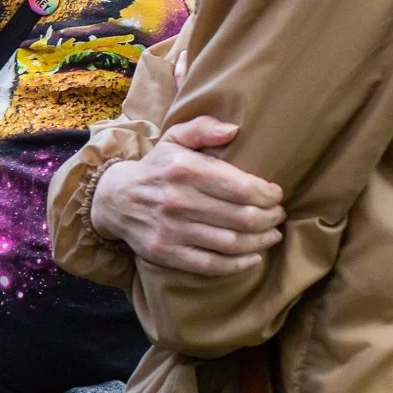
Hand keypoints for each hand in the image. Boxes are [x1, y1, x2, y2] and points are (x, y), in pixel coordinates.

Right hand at [90, 116, 284, 276]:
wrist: (114, 200)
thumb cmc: (156, 168)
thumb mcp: (174, 139)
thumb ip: (203, 128)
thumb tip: (234, 130)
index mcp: (184, 169)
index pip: (241, 187)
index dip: (268, 194)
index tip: (276, 195)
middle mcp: (178, 200)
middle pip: (242, 216)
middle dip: (270, 217)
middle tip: (277, 215)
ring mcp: (171, 230)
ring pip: (232, 242)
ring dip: (261, 241)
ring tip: (272, 234)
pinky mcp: (167, 253)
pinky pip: (212, 264)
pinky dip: (239, 264)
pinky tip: (254, 256)